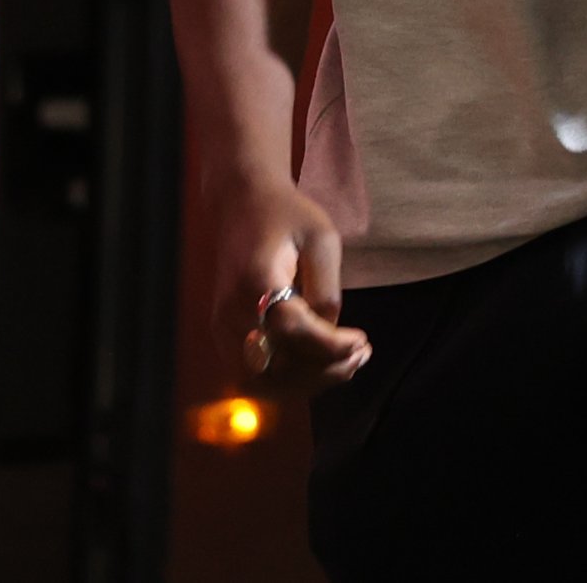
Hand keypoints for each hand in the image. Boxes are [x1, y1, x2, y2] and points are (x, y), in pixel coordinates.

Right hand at [208, 174, 369, 393]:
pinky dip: (288, 381)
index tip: (363, 340)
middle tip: (361, 355)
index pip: (292, 330)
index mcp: (256, 280)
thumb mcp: (321, 238)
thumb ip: (326, 289)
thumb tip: (329, 334)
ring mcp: (223, 327)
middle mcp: (232, 311)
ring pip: (262, 382)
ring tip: (346, 365)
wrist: (241, 203)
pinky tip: (319, 366)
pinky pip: (254, 375)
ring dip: (307, 383)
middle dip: (324, 371)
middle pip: (276, 366)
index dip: (330, 345)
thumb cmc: (287, 215)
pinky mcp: (223, 335)